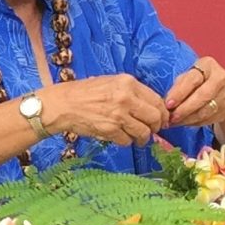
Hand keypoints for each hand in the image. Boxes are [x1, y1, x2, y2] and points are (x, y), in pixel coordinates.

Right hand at [40, 74, 171, 145]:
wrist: (62, 105)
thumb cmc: (84, 93)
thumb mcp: (110, 83)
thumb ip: (131, 92)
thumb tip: (150, 107)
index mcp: (128, 83)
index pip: (157, 100)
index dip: (162, 113)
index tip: (161, 120)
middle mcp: (126, 97)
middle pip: (155, 117)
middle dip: (156, 127)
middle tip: (151, 131)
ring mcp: (118, 115)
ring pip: (144, 132)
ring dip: (143, 138)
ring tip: (137, 139)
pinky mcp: (110, 130)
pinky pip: (128, 140)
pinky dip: (127, 142)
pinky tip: (121, 138)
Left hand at [163, 57, 224, 129]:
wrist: (224, 90)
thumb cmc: (199, 81)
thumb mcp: (188, 78)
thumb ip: (178, 87)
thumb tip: (166, 104)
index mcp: (208, 65)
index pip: (193, 80)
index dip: (179, 93)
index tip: (168, 104)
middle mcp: (221, 78)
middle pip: (202, 96)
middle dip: (184, 109)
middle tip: (171, 118)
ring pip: (205, 111)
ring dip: (187, 119)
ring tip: (174, 122)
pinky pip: (208, 119)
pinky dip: (194, 123)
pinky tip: (185, 123)